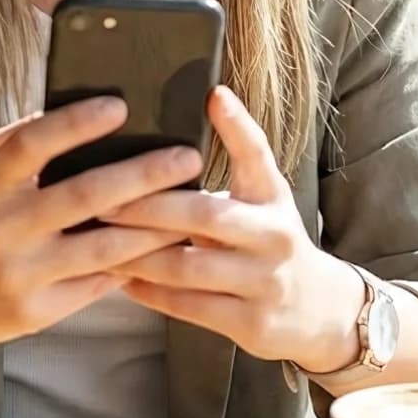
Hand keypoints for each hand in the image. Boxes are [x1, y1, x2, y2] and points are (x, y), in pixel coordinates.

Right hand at [0, 96, 202, 347]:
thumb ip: (16, 140)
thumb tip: (75, 107)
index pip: (32, 145)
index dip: (76, 123)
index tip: (119, 105)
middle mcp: (1, 229)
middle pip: (83, 196)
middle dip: (143, 174)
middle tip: (187, 157)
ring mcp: (20, 274)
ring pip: (103, 247)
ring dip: (155, 226)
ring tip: (194, 205)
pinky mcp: (35, 312)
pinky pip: (97, 284)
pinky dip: (135, 264)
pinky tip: (167, 247)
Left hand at [103, 87, 366, 370]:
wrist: (319, 309)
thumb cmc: (270, 242)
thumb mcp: (262, 198)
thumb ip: (231, 165)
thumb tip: (193, 110)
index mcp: (272, 197)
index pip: (258, 155)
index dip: (237, 124)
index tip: (214, 95)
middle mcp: (273, 235)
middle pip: (205, 215)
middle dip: (148, 207)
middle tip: (101, 199)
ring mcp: (264, 281)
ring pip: (187, 266)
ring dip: (137, 254)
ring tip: (98, 241)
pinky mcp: (250, 322)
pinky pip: (188, 307)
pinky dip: (150, 293)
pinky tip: (120, 280)